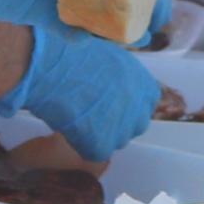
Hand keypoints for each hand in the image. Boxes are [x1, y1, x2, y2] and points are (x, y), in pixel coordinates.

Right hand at [12, 21, 158, 157]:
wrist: (55, 66)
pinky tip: (69, 127)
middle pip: (135, 125)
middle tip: (95, 112)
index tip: (112, 100)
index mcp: (145, 85)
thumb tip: (114, 80)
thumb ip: (120, 73)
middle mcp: (139, 109)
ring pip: (115, 140)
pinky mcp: (102, 146)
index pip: (147, 102)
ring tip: (78, 118)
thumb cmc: (76, 51)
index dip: (129, 103)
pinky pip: (94, 151)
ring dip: (100, 134)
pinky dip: (81, 143)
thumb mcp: (110, 55)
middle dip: (118, 121)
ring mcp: (122, 131)